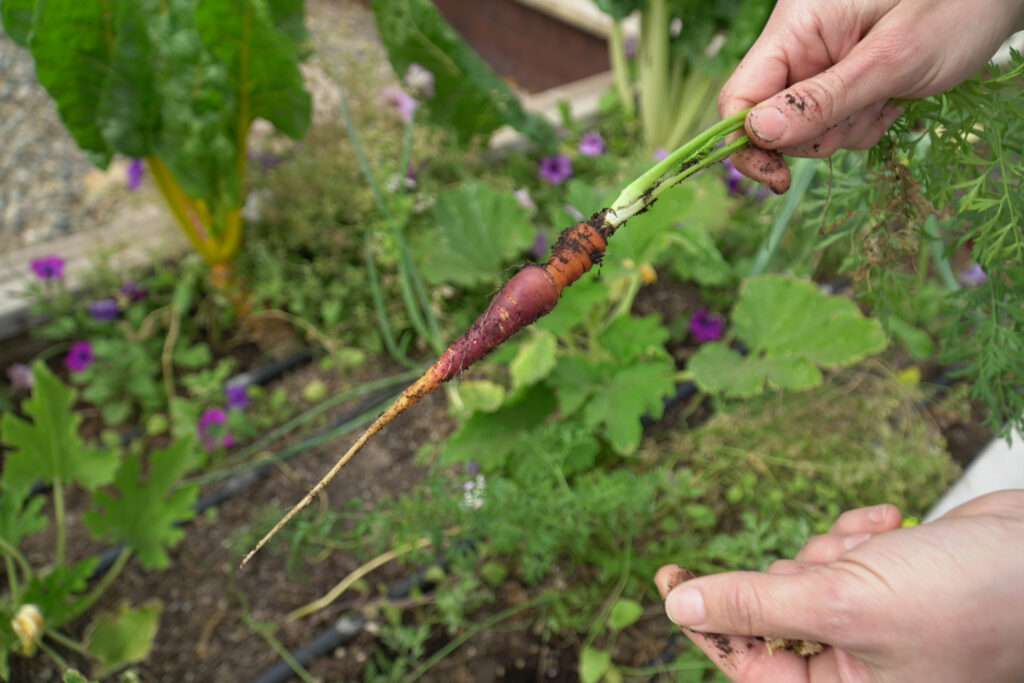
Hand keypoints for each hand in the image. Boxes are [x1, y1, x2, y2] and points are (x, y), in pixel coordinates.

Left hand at [654, 490, 1023, 681]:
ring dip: (831, 550)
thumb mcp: (844, 604)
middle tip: (836, 565)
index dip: (706, 620)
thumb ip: (755, 605)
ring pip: (804, 573)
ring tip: (879, 547)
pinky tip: (891, 522)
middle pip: (772, 611)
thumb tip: (681, 607)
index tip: (668, 576)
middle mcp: (856, 664)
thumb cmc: (963, 597)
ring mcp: (872, 621)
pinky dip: (857, 534)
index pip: (747, 662)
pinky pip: (841, 552)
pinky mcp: (888, 581)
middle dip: (795, 573)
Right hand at [718, 0, 1023, 191]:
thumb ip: (823, 100)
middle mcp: (799, 46)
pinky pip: (834, 128)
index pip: (739, 96)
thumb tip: (757, 134)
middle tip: (867, 109)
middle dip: (815, 134)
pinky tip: (893, 98)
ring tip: (888, 96)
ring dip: (846, 130)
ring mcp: (818, 65)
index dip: (747, 143)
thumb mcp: (891, 60)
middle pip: (771, 122)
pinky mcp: (841, 83)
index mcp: (795, 27)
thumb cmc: (957, 8)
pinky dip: (863, 126)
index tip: (777, 179)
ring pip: (805, 132)